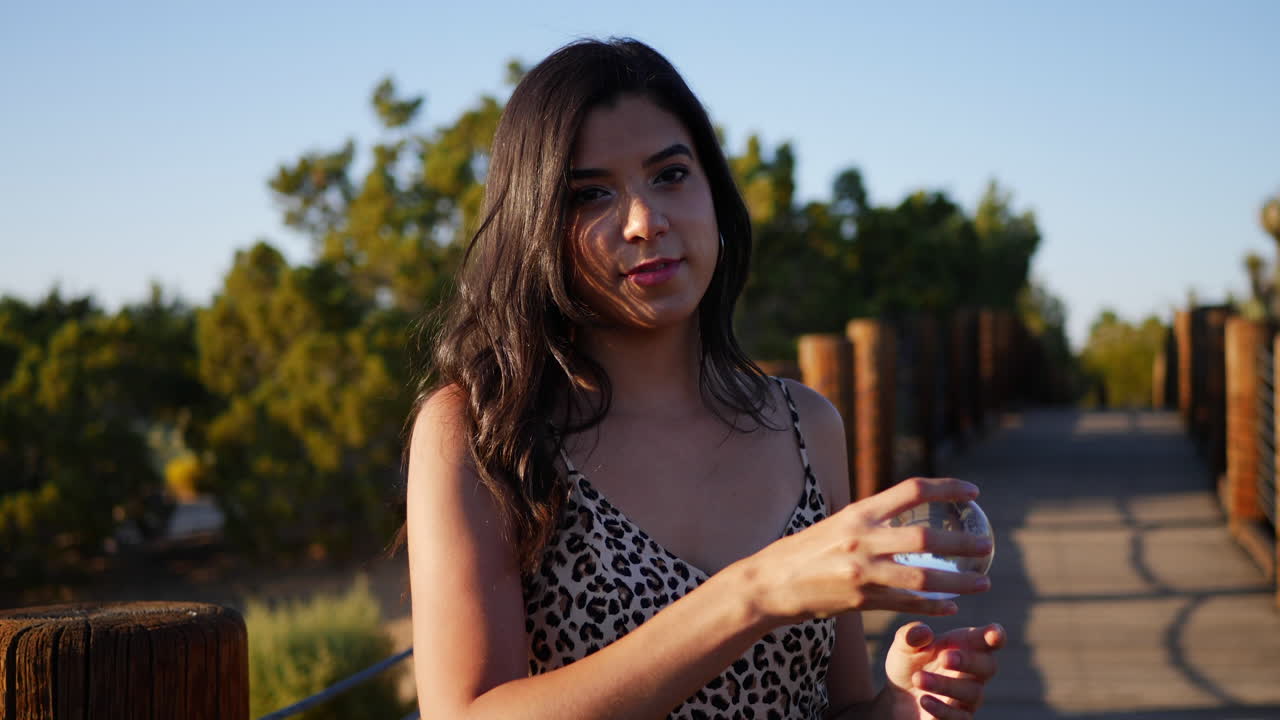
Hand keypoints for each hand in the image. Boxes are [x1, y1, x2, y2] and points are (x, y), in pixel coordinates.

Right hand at [742, 477, 993, 624]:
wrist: (770, 584)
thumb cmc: (803, 551)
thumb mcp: (836, 523)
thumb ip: (870, 521)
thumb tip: (906, 515)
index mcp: (858, 513)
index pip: (912, 491)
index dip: (947, 488)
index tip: (973, 492)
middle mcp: (862, 539)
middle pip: (926, 539)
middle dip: (962, 543)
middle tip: (987, 545)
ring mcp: (862, 573)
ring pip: (924, 577)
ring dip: (959, 581)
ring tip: (983, 582)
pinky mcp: (861, 601)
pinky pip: (907, 604)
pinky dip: (933, 606)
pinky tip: (951, 607)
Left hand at [882, 622, 1004, 718]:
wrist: (896, 697)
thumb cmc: (909, 664)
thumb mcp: (904, 646)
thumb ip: (911, 635)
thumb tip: (924, 632)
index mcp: (966, 646)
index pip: (988, 640)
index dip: (995, 636)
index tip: (994, 634)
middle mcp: (974, 672)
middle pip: (988, 666)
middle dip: (969, 661)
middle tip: (945, 658)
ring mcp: (969, 697)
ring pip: (971, 693)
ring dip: (945, 685)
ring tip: (918, 678)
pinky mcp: (958, 718)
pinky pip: (959, 717)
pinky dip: (942, 709)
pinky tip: (924, 700)